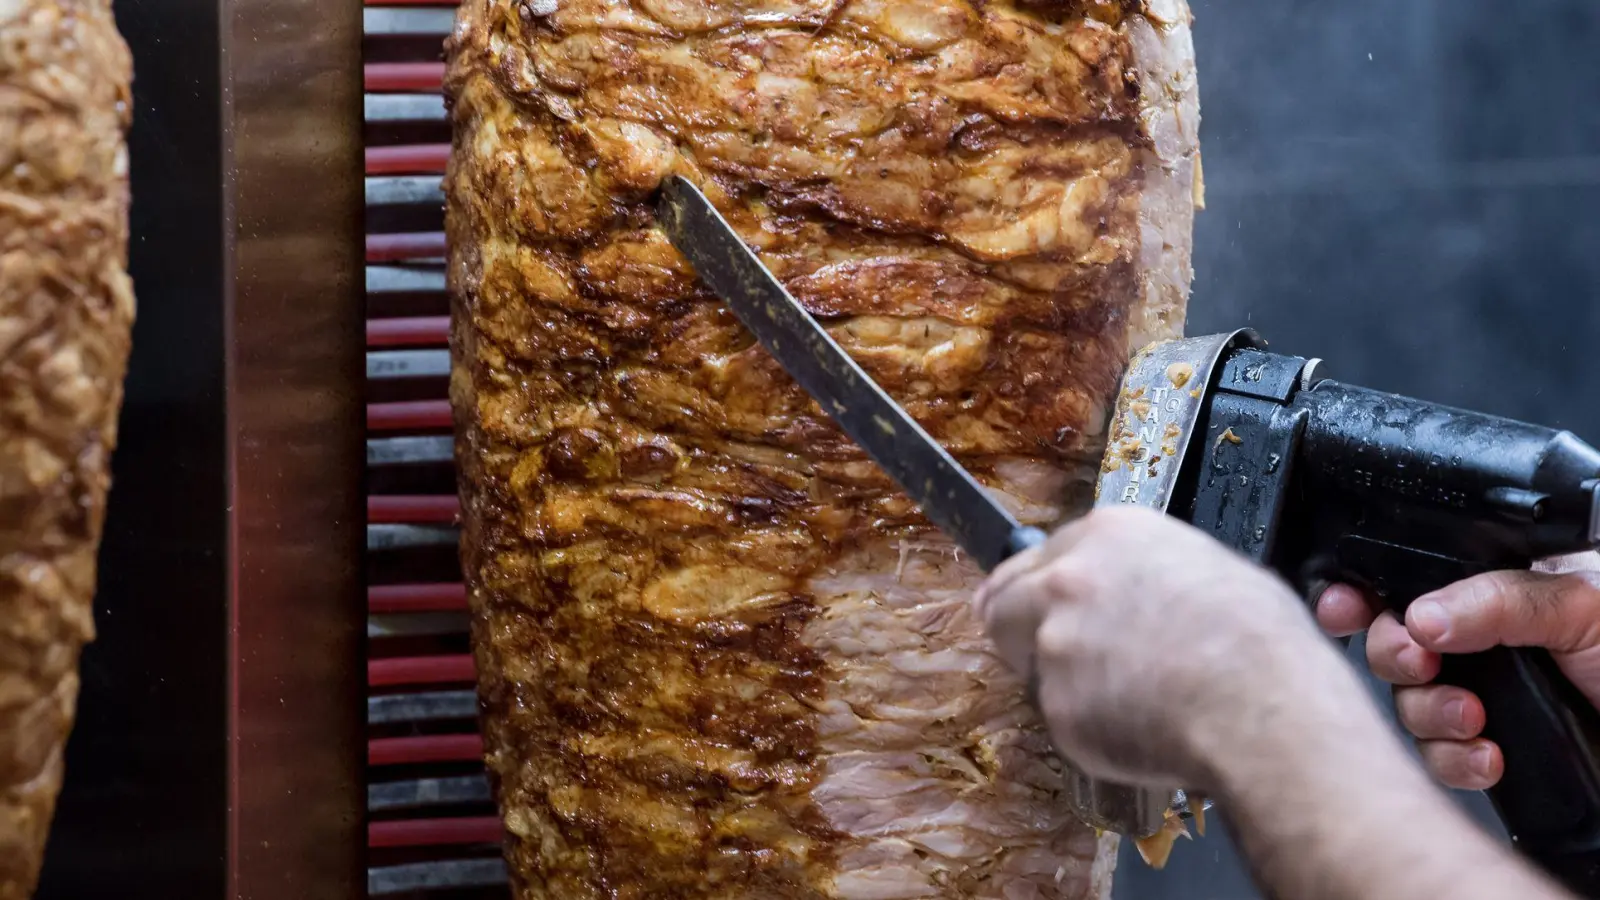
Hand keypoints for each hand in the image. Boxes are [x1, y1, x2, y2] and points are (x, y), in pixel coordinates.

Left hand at [975, 506, 1356, 788]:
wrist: (1263, 705)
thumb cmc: (1260, 640)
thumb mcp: (1210, 568)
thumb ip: (1145, 572)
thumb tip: (1141, 592)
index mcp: (1109, 534)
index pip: (1041, 557)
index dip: (1042, 587)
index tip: (1038, 605)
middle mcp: (1068, 579)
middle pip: (1004, 601)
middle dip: (1018, 628)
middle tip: (1041, 654)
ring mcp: (1055, 642)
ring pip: (1033, 665)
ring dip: (1062, 682)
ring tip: (1126, 699)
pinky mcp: (1057, 704)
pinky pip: (1063, 719)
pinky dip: (1089, 728)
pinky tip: (1138, 728)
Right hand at [1315, 555, 1599, 790]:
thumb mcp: (1582, 604)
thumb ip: (1498, 599)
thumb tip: (1419, 612)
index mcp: (1498, 585)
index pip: (1411, 577)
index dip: (1367, 590)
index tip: (1347, 605)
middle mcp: (1484, 639)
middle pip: (1395, 641)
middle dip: (1397, 655)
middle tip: (1422, 662)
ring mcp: (1487, 694)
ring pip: (1410, 703)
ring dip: (1430, 714)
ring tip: (1472, 720)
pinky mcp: (1493, 746)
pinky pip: (1440, 756)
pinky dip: (1456, 760)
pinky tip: (1489, 757)